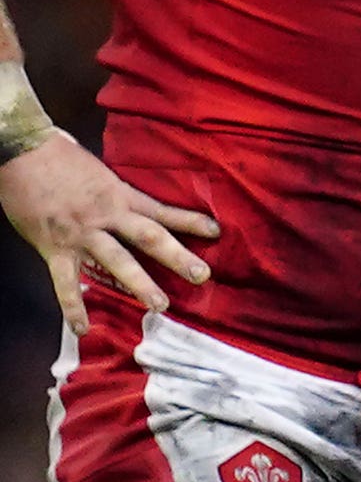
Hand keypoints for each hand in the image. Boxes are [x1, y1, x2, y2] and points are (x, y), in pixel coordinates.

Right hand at [3, 134, 215, 319]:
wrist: (21, 152)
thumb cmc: (59, 156)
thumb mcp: (98, 171)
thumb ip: (117, 192)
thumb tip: (132, 203)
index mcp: (119, 195)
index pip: (162, 211)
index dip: (190, 221)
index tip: (216, 232)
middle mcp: (106, 216)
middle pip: (149, 237)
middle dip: (178, 258)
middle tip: (203, 277)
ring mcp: (81, 234)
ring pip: (116, 261)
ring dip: (139, 284)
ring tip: (160, 306)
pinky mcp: (54, 248)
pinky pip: (65, 283)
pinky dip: (73, 307)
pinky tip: (83, 329)